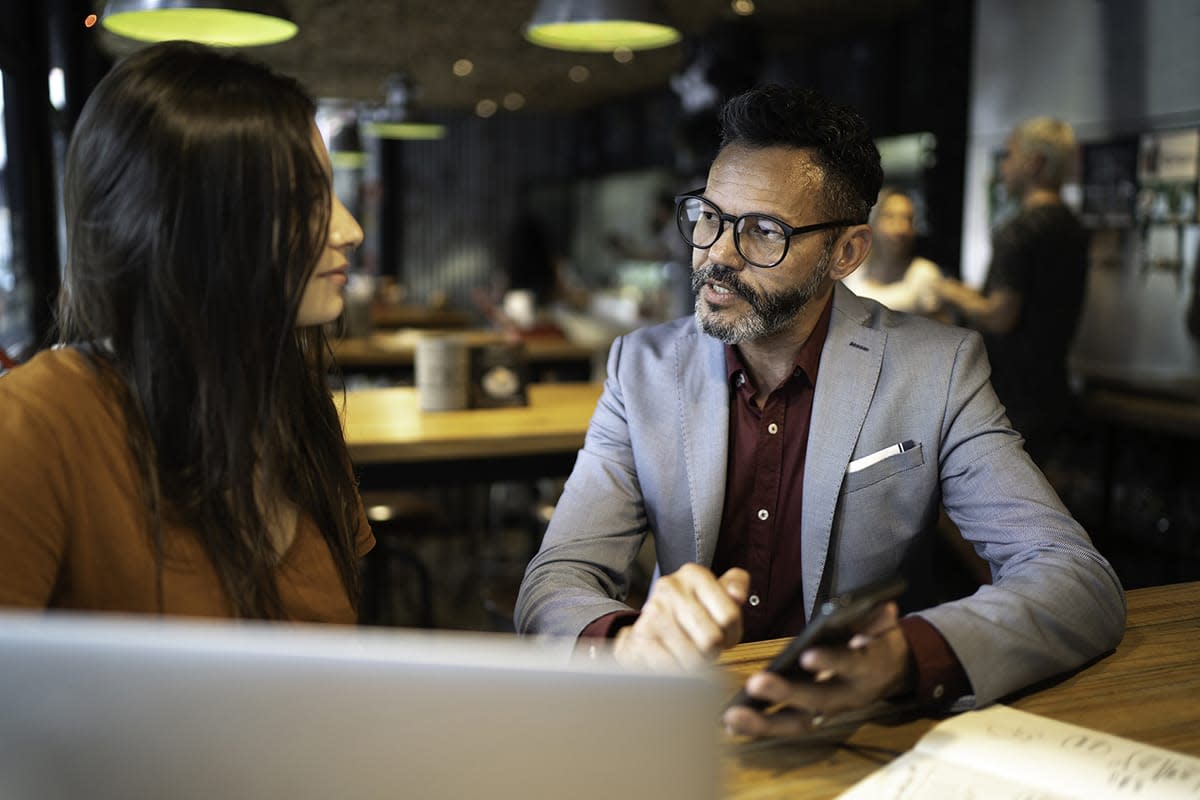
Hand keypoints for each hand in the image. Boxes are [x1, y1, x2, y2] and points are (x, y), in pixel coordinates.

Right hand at [613, 564, 748, 670]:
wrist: (648, 631)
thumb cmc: (687, 615)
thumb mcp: (715, 595)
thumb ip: (735, 586)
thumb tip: (738, 595)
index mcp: (694, 574)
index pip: (730, 616)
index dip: (732, 634)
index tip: (723, 633)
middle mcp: (672, 588)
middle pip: (713, 639)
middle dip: (714, 651)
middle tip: (705, 647)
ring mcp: (654, 613)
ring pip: (694, 658)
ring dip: (697, 664)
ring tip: (689, 653)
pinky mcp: (642, 638)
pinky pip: (674, 668)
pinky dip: (679, 672)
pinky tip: (675, 660)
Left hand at [722, 602, 912, 736]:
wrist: (893, 671)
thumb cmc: (878, 641)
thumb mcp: (884, 626)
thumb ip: (879, 619)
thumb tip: (881, 607)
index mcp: (866, 669)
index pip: (849, 665)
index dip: (830, 661)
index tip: (806, 656)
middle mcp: (848, 695)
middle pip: (817, 701)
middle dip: (786, 694)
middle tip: (755, 684)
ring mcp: (830, 710)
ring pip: (798, 722)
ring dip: (764, 723)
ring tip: (731, 716)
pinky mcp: (813, 718)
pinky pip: (786, 726)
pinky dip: (760, 727)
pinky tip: (730, 723)